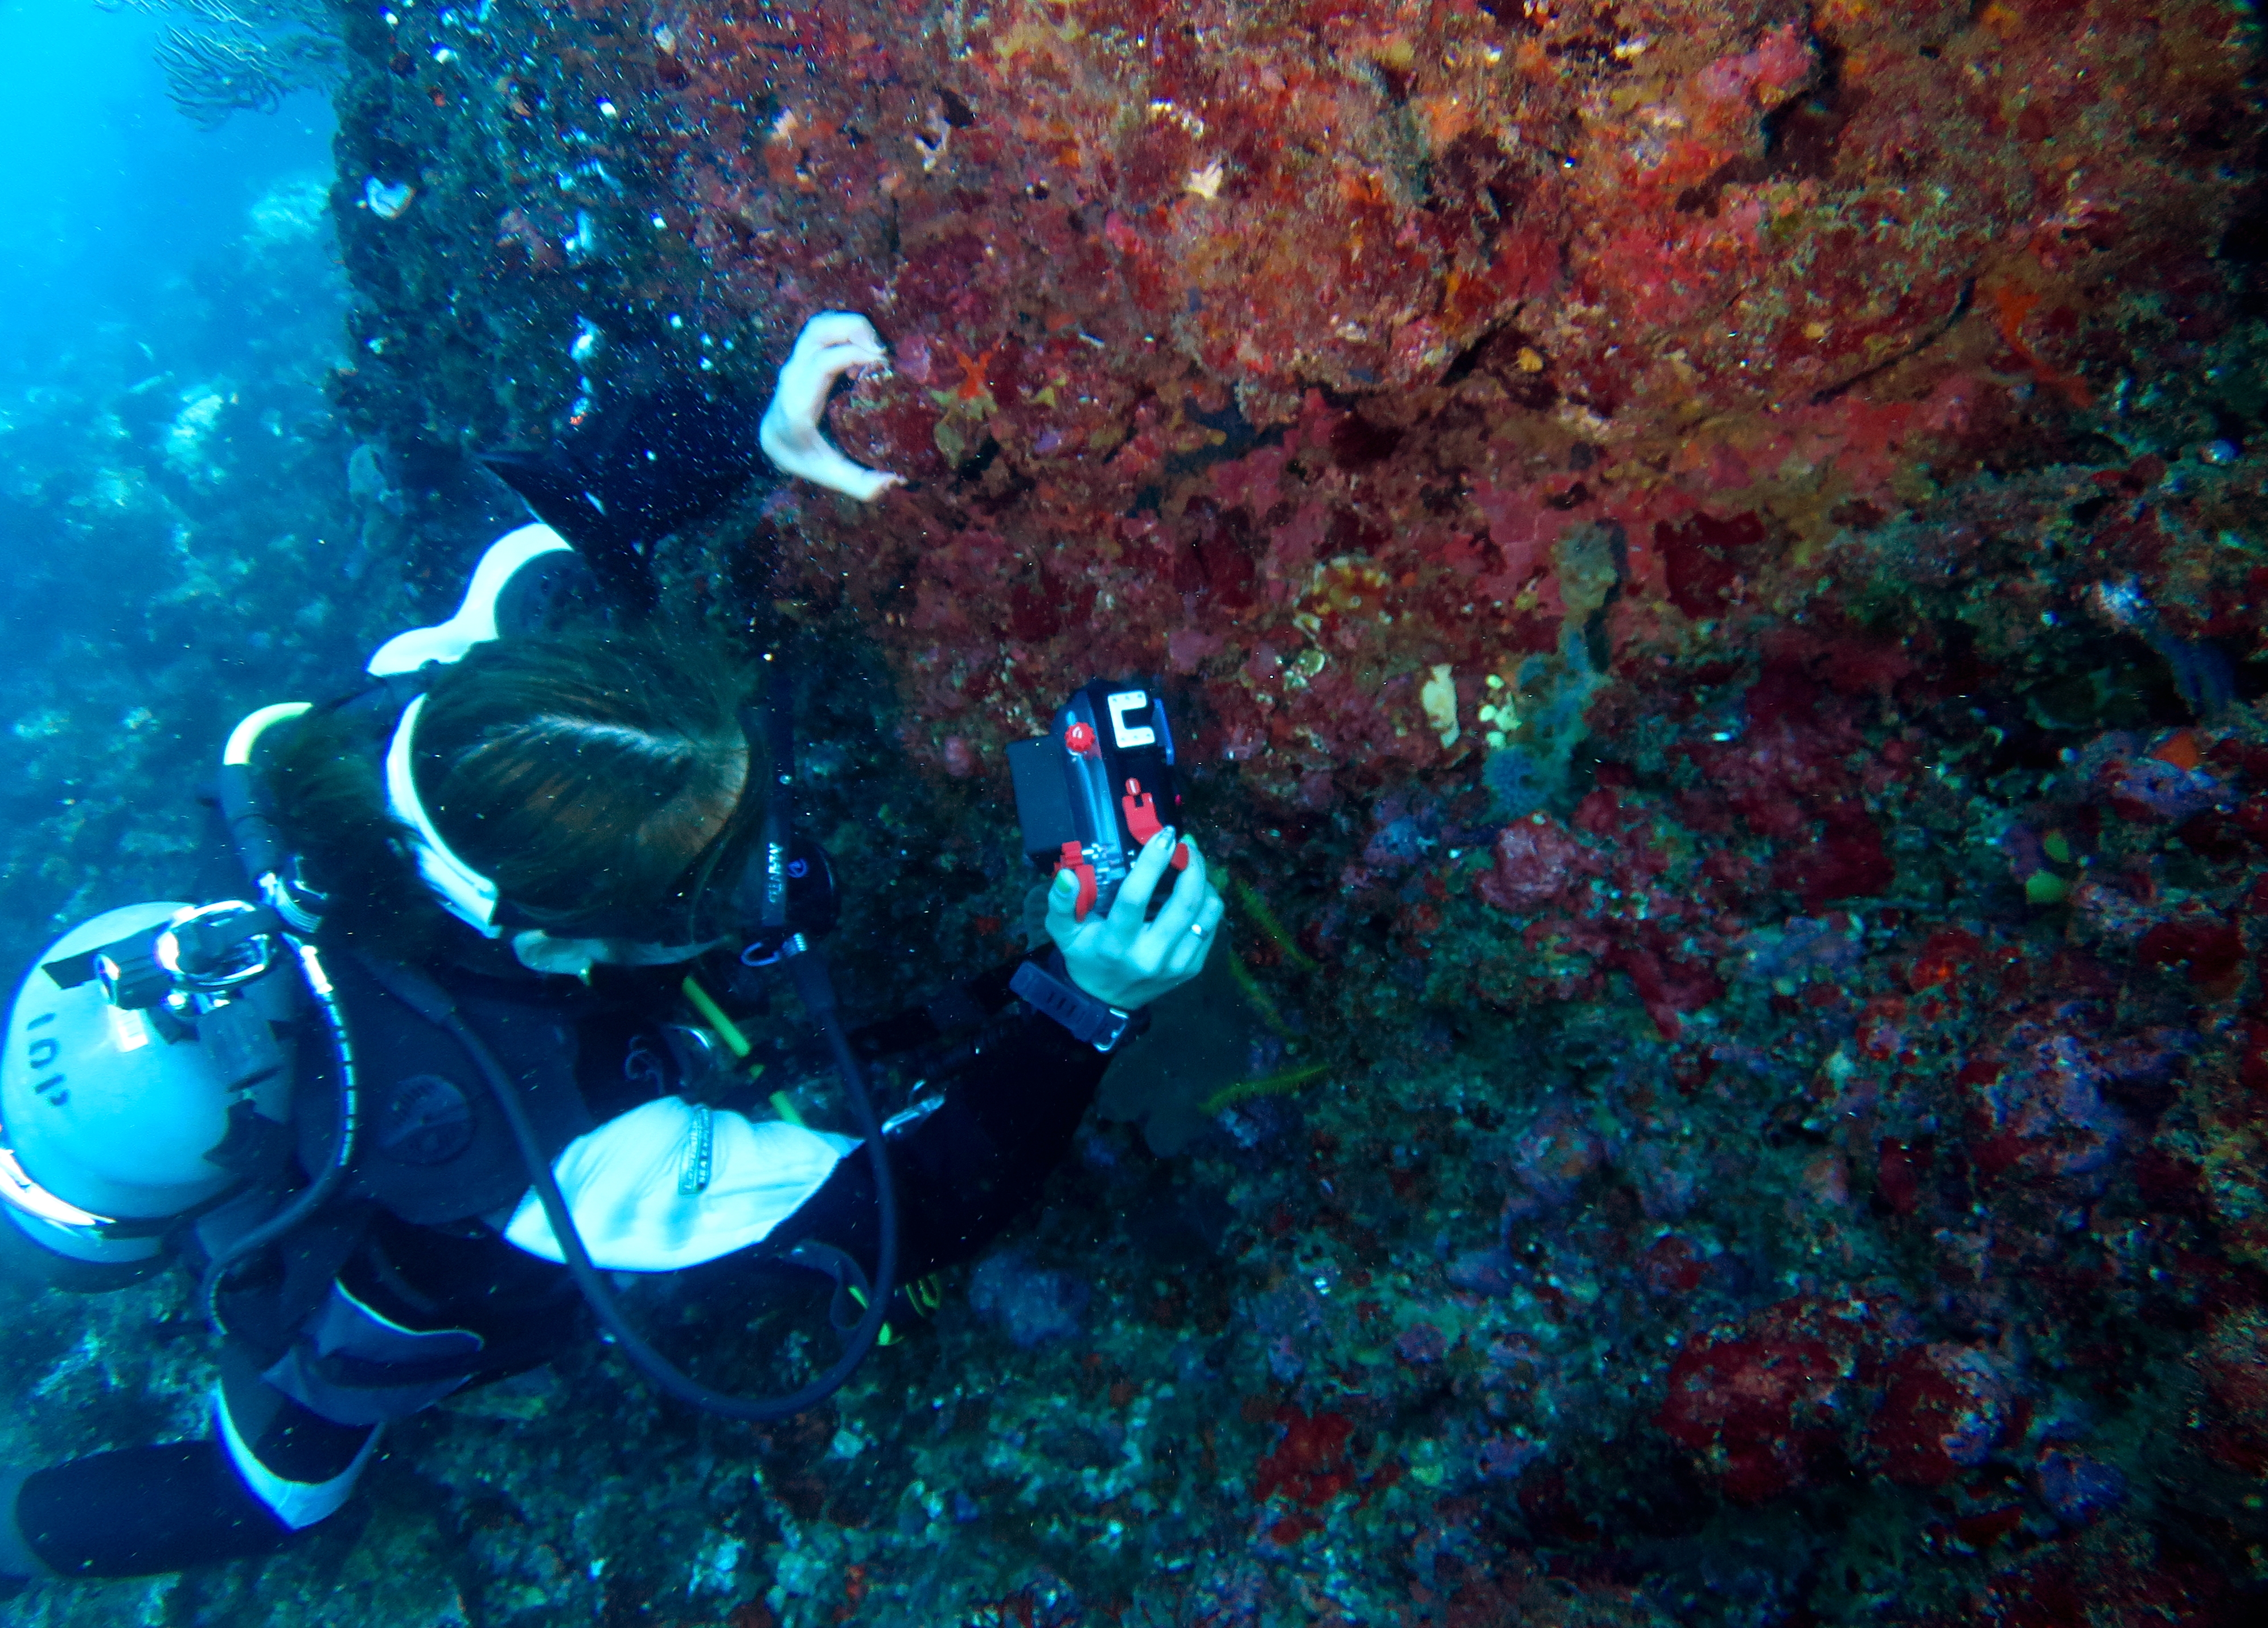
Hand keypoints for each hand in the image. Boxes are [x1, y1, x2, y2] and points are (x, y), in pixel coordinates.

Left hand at [757, 312, 903, 500]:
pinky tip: (865, 355)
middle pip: (818, 330)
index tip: (883, 364)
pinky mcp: (804, 354)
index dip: (854, 354)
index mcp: (797, 403)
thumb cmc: (804, 457)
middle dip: (854, 328)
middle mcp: (793, 376)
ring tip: (876, 351)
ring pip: (820, 324)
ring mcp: (796, 361)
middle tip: (883, 351)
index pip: (822, 362)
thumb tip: (896, 480)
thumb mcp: (831, 474)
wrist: (774, 441)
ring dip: (851, 327)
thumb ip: (862, 484)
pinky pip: (825, 331)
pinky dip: (847, 332)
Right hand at [1045, 828, 1224, 1010]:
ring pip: (1206, 913)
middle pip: (1184, 903)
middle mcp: (1149, 956)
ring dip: (1204, 881)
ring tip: (1192, 864)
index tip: (1164, 835)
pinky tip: (1195, 891)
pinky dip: (1208, 902)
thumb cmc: (1085, 956)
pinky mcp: (1191, 968)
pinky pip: (1211, 927)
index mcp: (1115, 944)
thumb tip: (1068, 875)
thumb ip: (1062, 903)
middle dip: (1192, 866)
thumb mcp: (1063, 932)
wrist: (1105, 1000)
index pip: (1136, 898)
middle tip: (1187, 844)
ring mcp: (1175, 965)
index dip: (1153, 863)